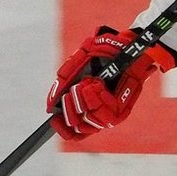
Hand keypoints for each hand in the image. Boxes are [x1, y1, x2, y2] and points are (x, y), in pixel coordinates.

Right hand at [47, 27, 176, 140]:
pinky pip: (107, 115)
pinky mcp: (123, 108)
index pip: (73, 130)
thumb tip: (50, 106)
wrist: (126, 44)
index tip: (54, 120)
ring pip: (92, 122)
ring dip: (85, 102)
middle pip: (79, 128)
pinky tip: (97, 86)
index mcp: (85, 105)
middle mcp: (98, 112)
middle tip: (73, 90)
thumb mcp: (77, 62)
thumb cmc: (103, 52)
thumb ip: (64, 82)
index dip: (62, 129)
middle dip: (71, 109)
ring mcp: (111, 111)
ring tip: (88, 84)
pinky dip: (98, 100)